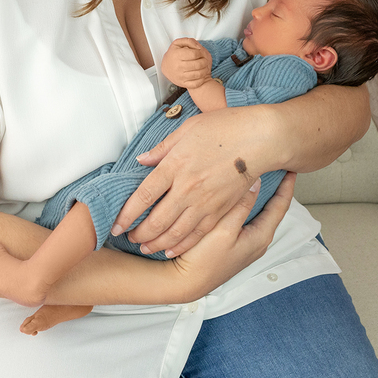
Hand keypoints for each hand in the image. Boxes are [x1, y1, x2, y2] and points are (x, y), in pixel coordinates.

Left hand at [112, 105, 278, 257]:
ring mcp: (205, 202)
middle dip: (139, 233)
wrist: (261, 139)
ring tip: (145, 248)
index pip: (143, 196)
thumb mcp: (187, 130)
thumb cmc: (226, 128)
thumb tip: (143, 160)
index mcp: (175, 166)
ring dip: (157, 243)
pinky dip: (182, 245)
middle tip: (128, 238)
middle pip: (156, 220)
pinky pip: (197, 234)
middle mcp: (187, 188)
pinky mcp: (220, 210)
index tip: (116, 224)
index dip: (127, 214)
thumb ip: (163, 148)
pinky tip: (171, 249)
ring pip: (175, 232)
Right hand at [160, 38, 211, 88]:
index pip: (194, 54)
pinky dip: (202, 79)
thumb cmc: (174, 54)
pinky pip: (196, 83)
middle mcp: (178, 66)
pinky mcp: (183, 83)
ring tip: (204, 67)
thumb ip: (189, 41)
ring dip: (205, 70)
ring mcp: (180, 76)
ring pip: (199, 74)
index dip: (200, 52)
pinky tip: (201, 75)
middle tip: (204, 60)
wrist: (166, 67)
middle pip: (198, 64)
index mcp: (177, 55)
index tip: (200, 53)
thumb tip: (198, 47)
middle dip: (204, 61)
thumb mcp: (178, 44)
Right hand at [170, 172, 295, 298]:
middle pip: (273, 209)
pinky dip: (247, 204)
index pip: (281, 205)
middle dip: (276, 188)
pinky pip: (246, 219)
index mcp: (261, 236)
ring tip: (259, 177)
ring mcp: (246, 244)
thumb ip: (241, 205)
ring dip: (261, 196)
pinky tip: (238, 197)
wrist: (186, 282)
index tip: (291, 168)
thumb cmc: (204, 259)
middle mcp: (257, 241)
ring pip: (259, 213)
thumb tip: (256, 182)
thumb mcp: (224, 229)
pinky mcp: (233, 244)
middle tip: (276, 167)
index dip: (287, 185)